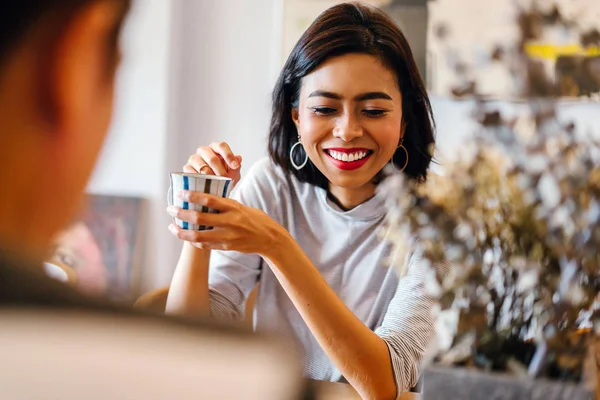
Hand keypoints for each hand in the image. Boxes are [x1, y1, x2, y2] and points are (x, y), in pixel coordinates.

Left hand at [166, 191, 285, 255]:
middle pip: (199, 217)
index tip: (180, 193)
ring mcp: (228, 236)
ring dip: (182, 231)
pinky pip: (205, 245)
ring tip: (172, 227)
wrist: (269, 238)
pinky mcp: (227, 247)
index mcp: (233, 207)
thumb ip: (224, 204)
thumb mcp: (241, 206)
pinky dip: (193, 240)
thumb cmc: (255, 218)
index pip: (209, 199)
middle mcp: (230, 221)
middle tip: (170, 209)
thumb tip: (204, 196)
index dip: (192, 196)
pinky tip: (186, 236)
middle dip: (181, 213)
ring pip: (198, 235)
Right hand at [185, 142, 242, 186]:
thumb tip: (238, 158)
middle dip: (220, 171)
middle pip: (212, 158)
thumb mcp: (233, 174)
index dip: (229, 156)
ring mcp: (194, 158)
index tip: (235, 167)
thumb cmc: (223, 178)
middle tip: (225, 180)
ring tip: (216, 185)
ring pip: (202, 167)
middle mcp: (204, 150)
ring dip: (211, 178)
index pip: (222, 146)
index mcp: (216, 148)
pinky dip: (200, 181)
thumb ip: (236, 167)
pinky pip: (193, 174)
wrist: (211, 190)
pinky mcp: (187, 168)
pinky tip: (205, 185)